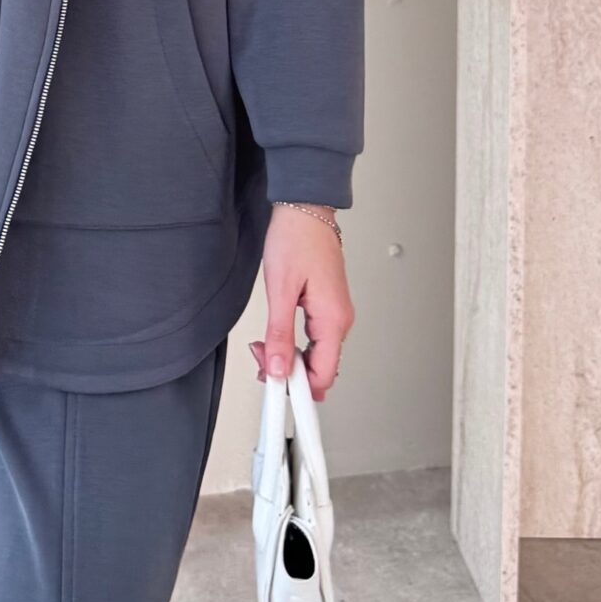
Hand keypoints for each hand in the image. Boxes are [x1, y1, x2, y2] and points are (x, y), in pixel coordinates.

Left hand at [248, 206, 354, 402]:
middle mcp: (340, 319)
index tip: (277, 392)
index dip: (301, 389)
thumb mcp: (281, 289)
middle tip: (260, 360)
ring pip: (316, 355)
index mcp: (333, 318)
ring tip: (263, 346)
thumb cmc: (296, 238)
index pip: (324, 374)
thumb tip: (277, 367)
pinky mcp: (328, 306)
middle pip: (321, 368)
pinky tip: (276, 337)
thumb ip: (279, 333)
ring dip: (289, 358)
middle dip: (289, 372)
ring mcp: (336, 313)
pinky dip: (294, 344)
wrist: (305, 209)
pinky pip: (315, 339)